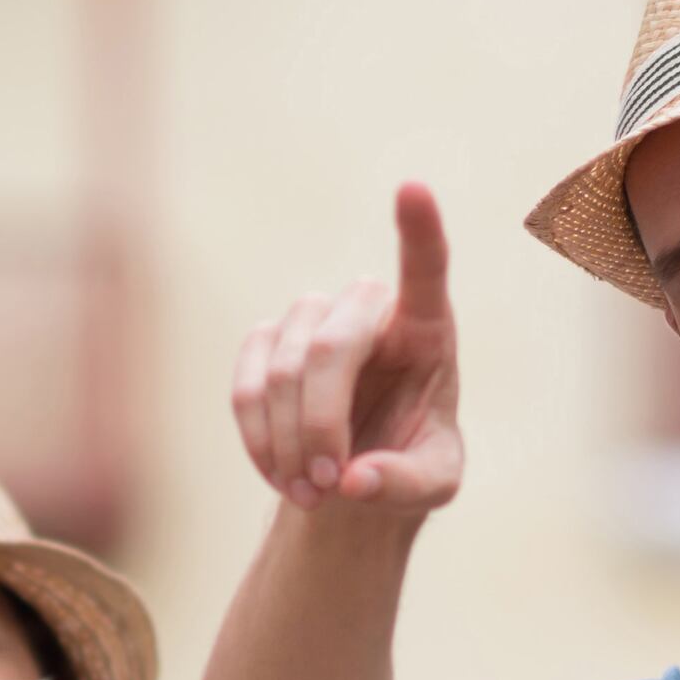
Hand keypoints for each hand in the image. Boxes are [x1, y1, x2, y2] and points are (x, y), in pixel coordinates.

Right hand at [232, 183, 465, 527]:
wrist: (356, 473)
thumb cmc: (409, 467)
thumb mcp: (433, 486)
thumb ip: (406, 485)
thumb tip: (354, 480)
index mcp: (426, 330)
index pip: (425, 271)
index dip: (418, 231)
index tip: (413, 187)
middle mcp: (367, 310)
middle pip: (329, 347)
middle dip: (320, 425)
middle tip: (327, 486)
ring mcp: (312, 319)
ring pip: (281, 374)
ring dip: (291, 445)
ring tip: (313, 491)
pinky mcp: (266, 341)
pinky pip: (245, 390)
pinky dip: (260, 442)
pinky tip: (282, 475)